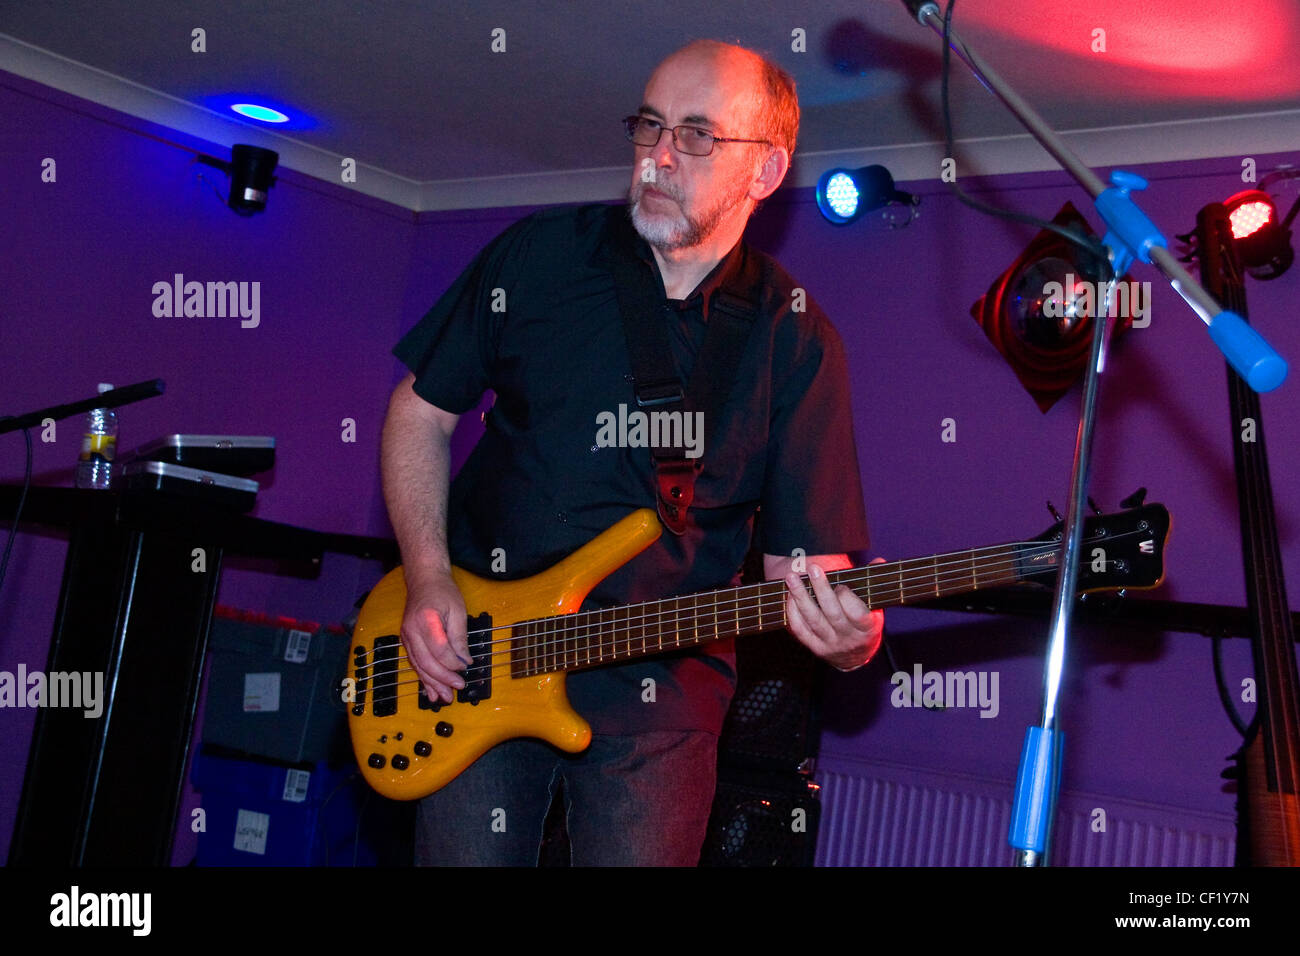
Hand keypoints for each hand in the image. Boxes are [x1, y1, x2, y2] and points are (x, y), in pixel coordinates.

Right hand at [399, 570, 470, 703]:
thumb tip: (465, 660)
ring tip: (444, 698)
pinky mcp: (407, 641)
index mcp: (426, 620)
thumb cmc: (443, 592)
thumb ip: (460, 637)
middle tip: (457, 688)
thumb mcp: (458, 610)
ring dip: (431, 683)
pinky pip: (414, 663)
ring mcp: (406, 637)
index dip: (453, 662)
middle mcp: (411, 631)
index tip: (466, 667)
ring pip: (418, 666)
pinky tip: (430, 690)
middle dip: (442, 678)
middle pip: (426, 662)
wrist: (424, 580)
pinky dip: (423, 678)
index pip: (440, 649)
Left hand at [781, 556, 884, 670]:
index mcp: (867, 628)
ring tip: (792, 578)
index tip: (841, 584)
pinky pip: (801, 630)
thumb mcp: (874, 607)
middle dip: (821, 589)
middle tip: (813, 569)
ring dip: (801, 597)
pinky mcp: (815, 647)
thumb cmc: (865, 624)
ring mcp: (830, 644)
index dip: (847, 598)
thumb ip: (872, 583)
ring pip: (813, 620)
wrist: (855, 656)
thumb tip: (878, 561)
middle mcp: (848, 638)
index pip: (858, 614)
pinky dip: (793, 613)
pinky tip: (790, 596)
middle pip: (833, 614)